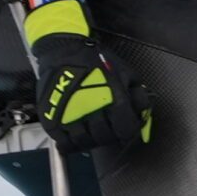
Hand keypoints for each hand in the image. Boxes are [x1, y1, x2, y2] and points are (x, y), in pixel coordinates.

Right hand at [24, 2, 151, 149]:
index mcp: (113, 100)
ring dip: (91, 140)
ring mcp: (70, 118)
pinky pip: (65, 144)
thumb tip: (144, 116)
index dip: (128, 130)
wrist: (62, 51)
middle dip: (110, 134)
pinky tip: (75, 135)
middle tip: (106, 126)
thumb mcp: (125, 73)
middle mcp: (92, 111)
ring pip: (86, 143)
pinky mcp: (52, 121)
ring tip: (91, 129)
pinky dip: (72, 144)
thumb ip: (138, 96)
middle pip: (106, 139)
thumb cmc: (96, 61)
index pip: (126, 130)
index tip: (124, 125)